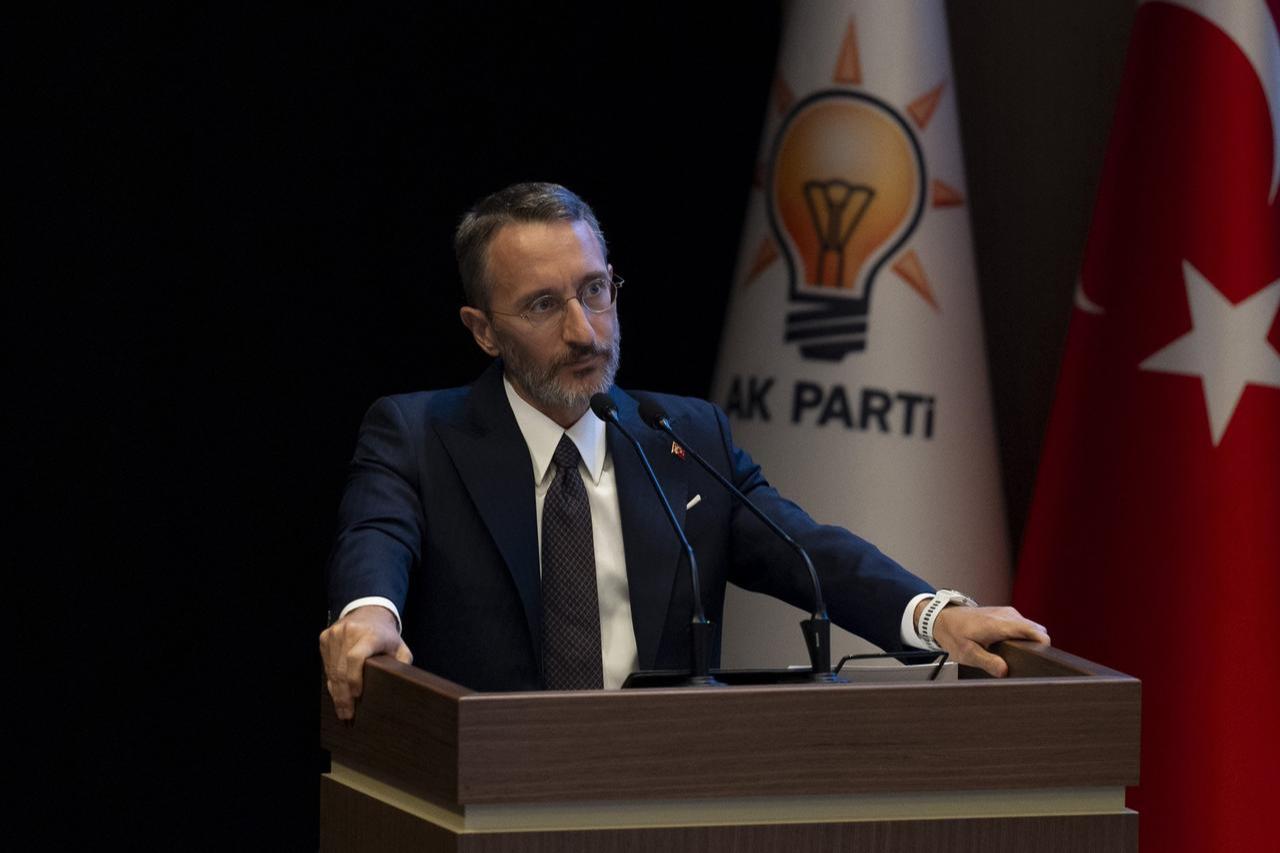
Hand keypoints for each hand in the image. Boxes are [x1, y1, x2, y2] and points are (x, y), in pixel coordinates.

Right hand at [319, 605, 412, 719]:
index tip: (357, 696)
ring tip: (341, 710)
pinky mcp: (325, 637)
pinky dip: (331, 680)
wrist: (369, 610)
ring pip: (331, 669)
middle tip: (347, 715)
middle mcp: (349, 631)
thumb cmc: (386, 635)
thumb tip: (403, 685)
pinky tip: (336, 693)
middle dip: (344, 695)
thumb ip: (402, 664)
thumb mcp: (400, 647)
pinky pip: (325, 664)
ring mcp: (334, 633)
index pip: (356, 657)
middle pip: (341, 669)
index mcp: (369, 634)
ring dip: (336, 692)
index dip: (354, 678)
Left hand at [924, 604, 1049, 676]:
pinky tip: (1009, 646)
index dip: (1043, 645)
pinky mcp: (1006, 614)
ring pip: (1030, 628)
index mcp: (1000, 624)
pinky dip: (1021, 636)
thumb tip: (1005, 671)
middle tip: (1024, 661)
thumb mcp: (967, 653)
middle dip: (1035, 646)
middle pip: (1036, 630)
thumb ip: (988, 662)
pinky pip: (1022, 626)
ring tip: (1015, 654)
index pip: (1033, 631)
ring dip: (1028, 641)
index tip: (1041, 658)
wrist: (942, 619)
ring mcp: (1007, 613)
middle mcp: (1007, 615)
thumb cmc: (953, 634)